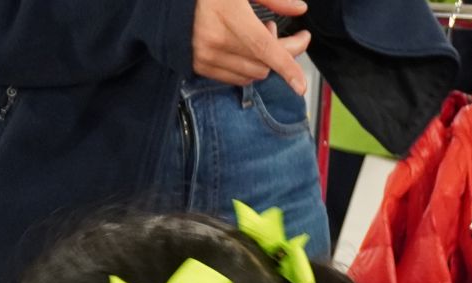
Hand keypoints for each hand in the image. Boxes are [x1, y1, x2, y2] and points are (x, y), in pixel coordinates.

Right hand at [192, 0, 310, 95]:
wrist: (170, 3)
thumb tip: (300, 9)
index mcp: (230, 16)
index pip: (264, 49)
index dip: (286, 67)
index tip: (301, 86)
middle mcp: (217, 42)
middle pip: (263, 64)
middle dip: (282, 53)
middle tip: (282, 32)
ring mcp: (206, 57)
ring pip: (251, 75)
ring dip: (263, 61)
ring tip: (258, 36)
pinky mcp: (199, 66)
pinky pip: (235, 79)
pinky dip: (248, 68)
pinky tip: (245, 48)